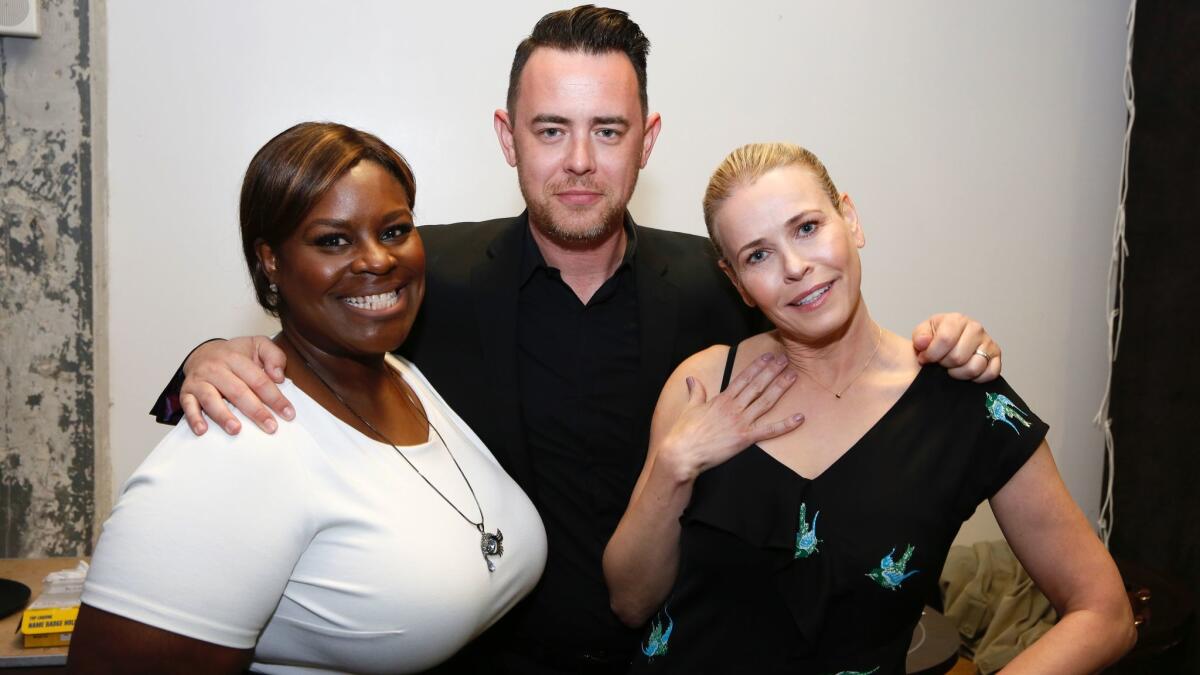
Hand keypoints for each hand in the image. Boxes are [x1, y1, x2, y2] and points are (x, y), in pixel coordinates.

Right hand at [180, 336, 291, 435]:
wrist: (203, 352)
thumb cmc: (235, 354)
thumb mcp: (258, 345)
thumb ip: (274, 356)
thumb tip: (278, 376)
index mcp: (236, 358)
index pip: (259, 380)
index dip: (275, 397)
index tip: (288, 413)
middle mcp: (216, 368)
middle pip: (237, 391)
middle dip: (255, 411)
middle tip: (270, 426)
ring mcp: (200, 380)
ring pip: (211, 399)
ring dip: (223, 416)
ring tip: (236, 430)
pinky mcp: (186, 392)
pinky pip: (188, 405)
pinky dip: (194, 418)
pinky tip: (203, 430)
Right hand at [658, 353, 803, 481]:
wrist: (682, 452)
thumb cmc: (684, 432)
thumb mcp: (690, 408)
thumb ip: (696, 392)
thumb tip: (692, 379)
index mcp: (721, 400)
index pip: (743, 378)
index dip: (757, 366)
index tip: (768, 357)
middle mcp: (733, 408)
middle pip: (757, 385)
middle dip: (772, 371)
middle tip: (785, 359)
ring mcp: (740, 422)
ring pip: (765, 402)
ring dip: (780, 388)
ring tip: (793, 376)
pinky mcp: (744, 439)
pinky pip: (769, 431)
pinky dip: (785, 425)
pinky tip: (799, 418)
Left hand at [912, 313, 1000, 382]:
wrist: (948, 344)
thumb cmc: (936, 338)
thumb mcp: (923, 333)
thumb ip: (920, 336)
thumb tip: (923, 342)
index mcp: (956, 320)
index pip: (945, 339)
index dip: (932, 354)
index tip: (925, 358)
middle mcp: (975, 328)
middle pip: (958, 357)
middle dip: (944, 364)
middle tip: (940, 362)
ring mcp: (988, 343)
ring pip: (974, 367)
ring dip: (958, 373)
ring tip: (952, 367)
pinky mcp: (996, 357)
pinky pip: (990, 374)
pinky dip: (976, 378)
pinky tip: (964, 372)